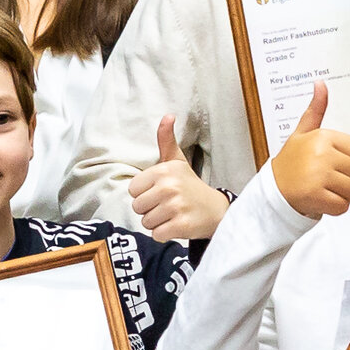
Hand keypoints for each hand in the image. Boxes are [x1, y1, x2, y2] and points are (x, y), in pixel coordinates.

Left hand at [127, 114, 231, 239]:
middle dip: (150, 210)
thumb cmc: (191, 186)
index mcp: (164, 170)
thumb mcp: (177, 161)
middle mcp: (169, 187)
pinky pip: (156, 234)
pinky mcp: (180, 225)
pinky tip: (177, 225)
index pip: (133, 190)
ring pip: (146, 222)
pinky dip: (164, 234)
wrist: (217, 210)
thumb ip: (167, 141)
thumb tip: (167, 115)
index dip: (145, 194)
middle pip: (137, 207)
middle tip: (168, 205)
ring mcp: (175, 207)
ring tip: (173, 215)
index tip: (160, 192)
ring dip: (157, 222)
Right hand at [269, 83, 349, 220]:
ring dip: (344, 194)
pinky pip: (344, 206)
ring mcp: (319, 176)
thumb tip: (320, 83)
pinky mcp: (316, 197)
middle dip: (349, 180)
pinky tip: (322, 199)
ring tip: (326, 188)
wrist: (272, 190)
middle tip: (329, 178)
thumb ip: (316, 109)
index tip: (335, 161)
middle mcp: (322, 154)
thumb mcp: (303, 132)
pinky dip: (336, 207)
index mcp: (323, 137)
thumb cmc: (291, 161)